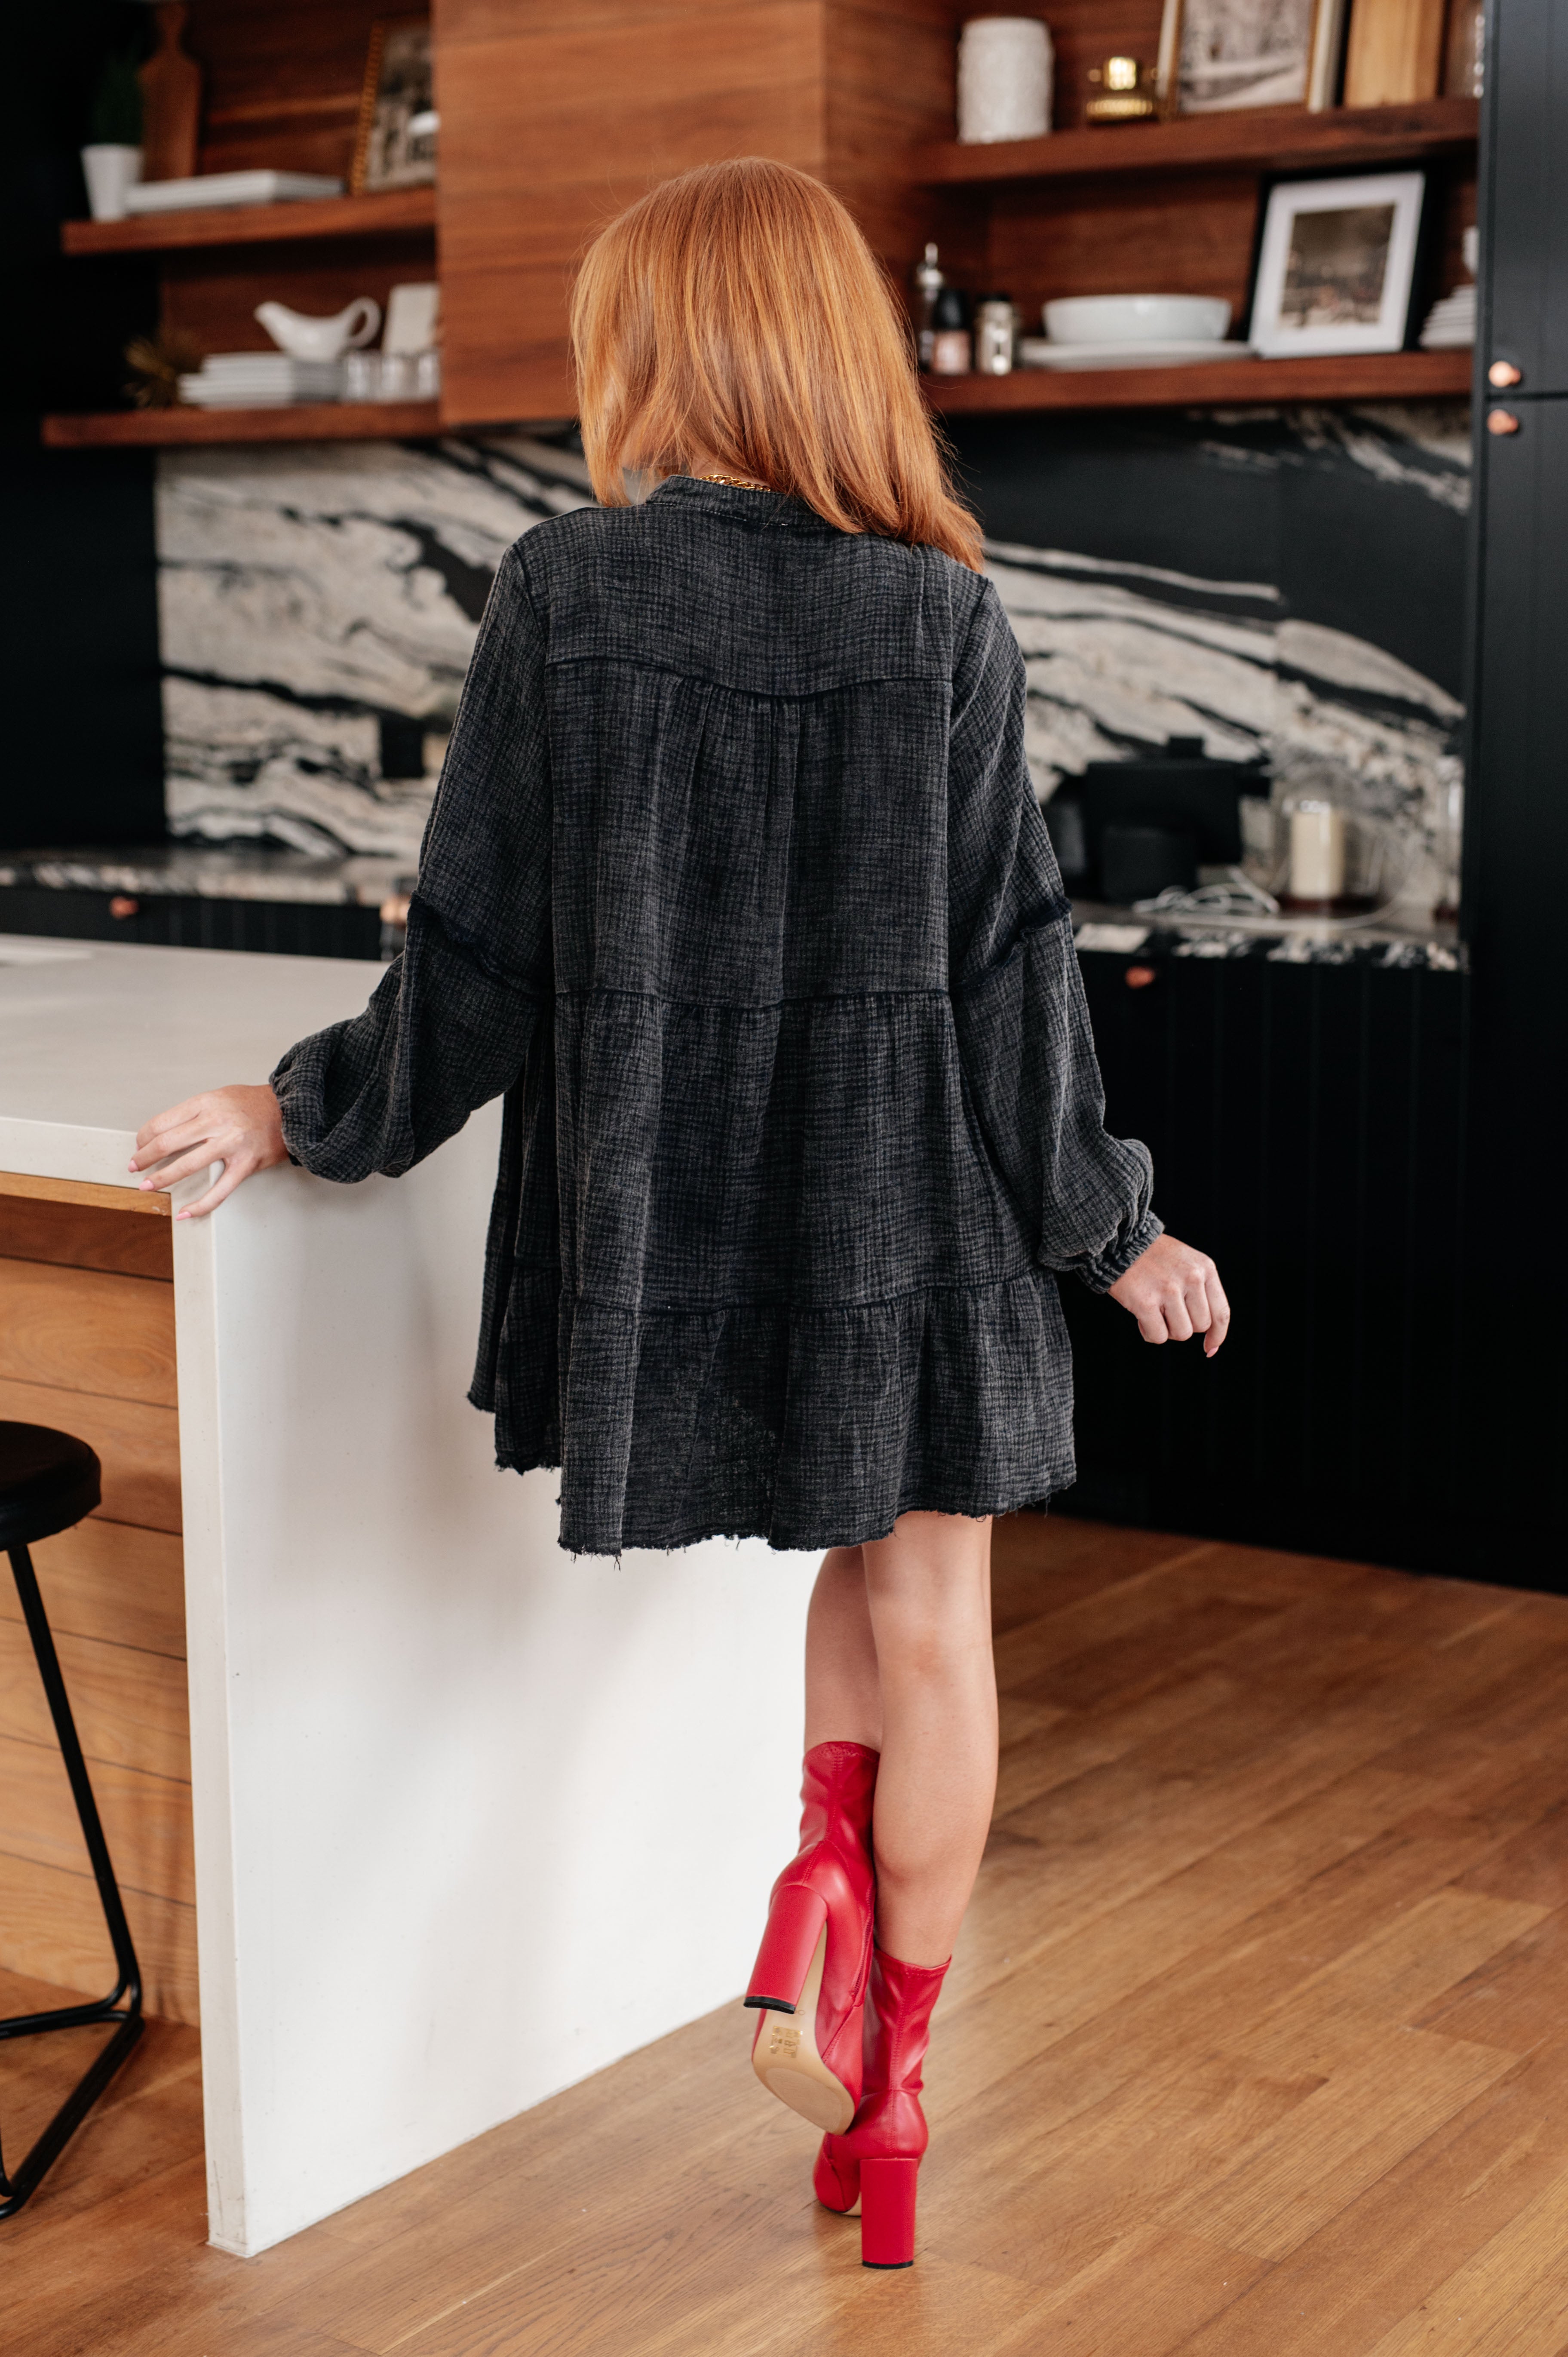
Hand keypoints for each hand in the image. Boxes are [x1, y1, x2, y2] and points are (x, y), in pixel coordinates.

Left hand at [130, 1084, 287, 1218]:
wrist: (292, 1110)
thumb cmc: (254, 1104)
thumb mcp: (219, 1097)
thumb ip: (195, 1113)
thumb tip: (166, 1132)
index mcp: (205, 1104)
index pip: (162, 1123)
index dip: (144, 1138)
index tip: (139, 1146)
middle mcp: (216, 1122)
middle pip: (167, 1143)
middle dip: (144, 1158)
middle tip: (135, 1167)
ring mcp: (231, 1144)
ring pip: (187, 1165)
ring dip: (162, 1179)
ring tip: (148, 1185)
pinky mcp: (245, 1164)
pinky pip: (219, 1190)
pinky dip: (200, 1205)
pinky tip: (186, 1212)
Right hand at [1108, 1232, 1229, 1356]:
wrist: (1120, 1241)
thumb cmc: (1154, 1257)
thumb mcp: (1188, 1263)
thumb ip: (1201, 1292)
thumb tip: (1211, 1341)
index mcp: (1205, 1268)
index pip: (1221, 1313)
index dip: (1217, 1336)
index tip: (1209, 1348)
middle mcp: (1191, 1278)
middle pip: (1200, 1326)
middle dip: (1184, 1325)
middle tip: (1166, 1311)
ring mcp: (1168, 1290)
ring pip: (1181, 1334)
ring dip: (1167, 1330)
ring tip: (1154, 1311)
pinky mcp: (1145, 1302)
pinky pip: (1158, 1336)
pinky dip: (1149, 1333)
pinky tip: (1141, 1317)